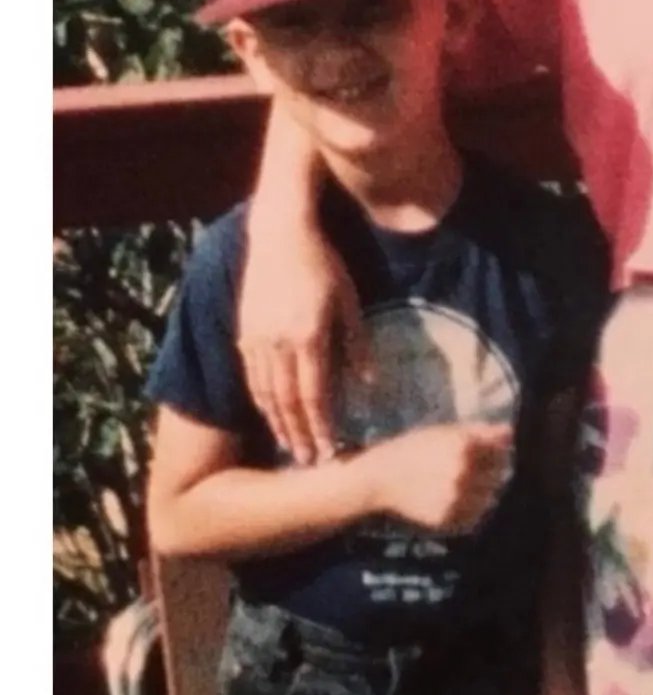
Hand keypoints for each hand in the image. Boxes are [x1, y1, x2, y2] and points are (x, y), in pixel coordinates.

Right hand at [238, 221, 370, 465]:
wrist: (279, 233)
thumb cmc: (323, 264)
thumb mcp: (349, 300)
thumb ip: (356, 343)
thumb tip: (368, 384)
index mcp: (310, 336)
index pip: (316, 394)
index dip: (323, 425)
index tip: (331, 450)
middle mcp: (280, 343)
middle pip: (288, 401)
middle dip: (299, 434)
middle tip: (308, 461)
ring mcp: (257, 339)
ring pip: (266, 393)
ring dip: (278, 423)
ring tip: (289, 445)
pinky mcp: (244, 332)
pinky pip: (251, 376)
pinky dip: (260, 400)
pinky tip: (269, 413)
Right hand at [364, 423, 512, 532]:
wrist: (381, 478)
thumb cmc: (413, 448)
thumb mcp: (444, 431)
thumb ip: (480, 431)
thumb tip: (510, 433)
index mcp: (464, 447)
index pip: (502, 450)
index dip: (497, 450)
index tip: (489, 451)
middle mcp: (463, 473)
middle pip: (499, 474)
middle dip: (491, 470)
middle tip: (474, 469)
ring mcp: (457, 498)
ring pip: (489, 497)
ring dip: (483, 491)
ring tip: (463, 485)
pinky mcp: (449, 519)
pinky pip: (474, 515)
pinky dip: (470, 509)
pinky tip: (454, 498)